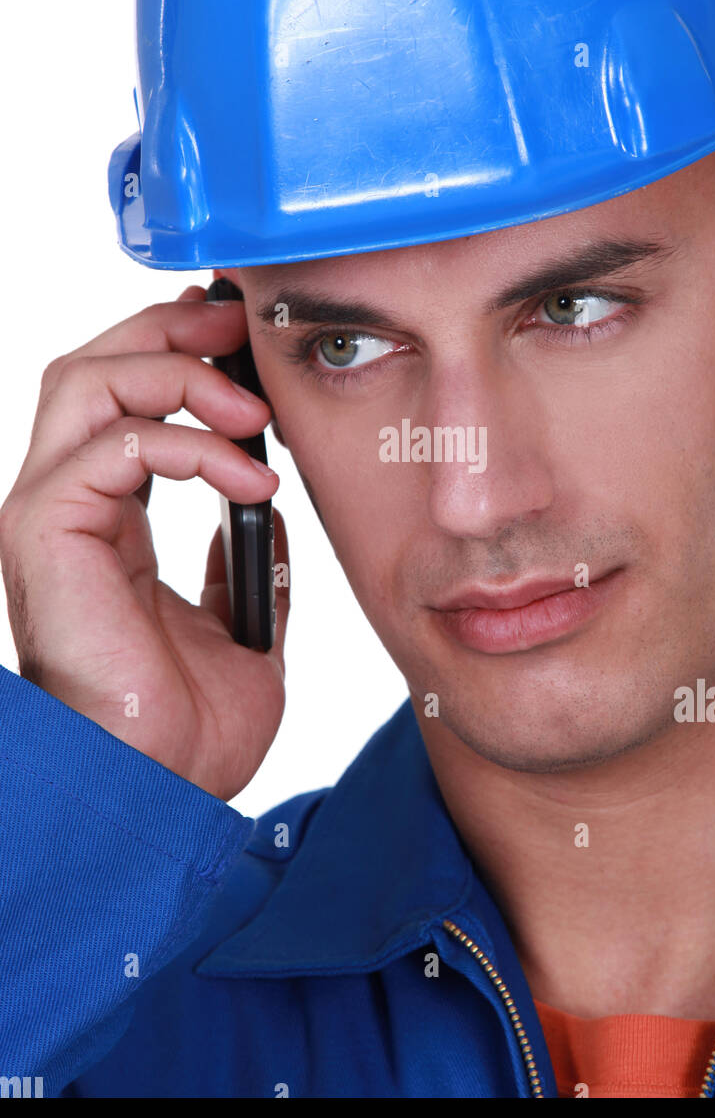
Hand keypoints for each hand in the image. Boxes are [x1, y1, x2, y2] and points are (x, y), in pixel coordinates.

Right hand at [0, 286, 288, 800]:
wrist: (162, 789)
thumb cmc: (190, 726)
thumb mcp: (242, 624)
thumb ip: (243, 561)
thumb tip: (266, 512)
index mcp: (104, 521)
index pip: (123, 401)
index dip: (177, 353)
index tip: (242, 342)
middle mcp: (65, 505)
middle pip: (93, 366)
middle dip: (170, 330)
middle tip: (240, 329)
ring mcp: (47, 513)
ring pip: (87, 381)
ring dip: (180, 373)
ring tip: (254, 412)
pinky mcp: (45, 531)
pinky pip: (116, 446)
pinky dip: (192, 445)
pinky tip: (251, 480)